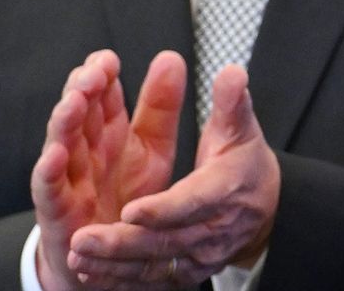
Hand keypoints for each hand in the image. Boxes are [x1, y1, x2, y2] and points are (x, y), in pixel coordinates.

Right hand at [30, 49, 184, 290]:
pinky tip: (54, 155)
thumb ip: (161, 106)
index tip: (109, 59)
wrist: (114, 255)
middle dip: (82, 90)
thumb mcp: (154, 147)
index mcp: (109, 131)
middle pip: (79, 112)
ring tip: (74, 102)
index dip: (102, 75)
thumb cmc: (129, 195)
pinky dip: (49, 173)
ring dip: (64, 122)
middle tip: (93, 72)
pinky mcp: (58, 211)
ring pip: (61, 144)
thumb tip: (171, 56)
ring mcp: (68, 178)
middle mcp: (85, 149)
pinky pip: (50, 190)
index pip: (101, 94)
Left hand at [67, 64, 281, 287]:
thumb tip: (232, 73)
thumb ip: (233, 104)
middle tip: (82, 238)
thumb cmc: (244, 165)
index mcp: (226, 190)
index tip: (130, 210)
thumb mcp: (242, 132)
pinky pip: (151, 280)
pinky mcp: (188, 273)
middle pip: (165, 240)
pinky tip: (89, 272)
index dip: (163, 209)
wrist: (266, 211)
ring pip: (153, 264)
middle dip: (122, 242)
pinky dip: (119, 278)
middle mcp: (213, 229)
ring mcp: (200, 256)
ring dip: (112, 263)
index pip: (193, 202)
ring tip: (77, 254)